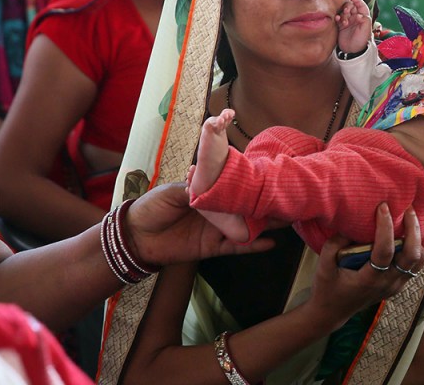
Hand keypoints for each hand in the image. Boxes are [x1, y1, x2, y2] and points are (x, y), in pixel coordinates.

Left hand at [125, 182, 273, 266]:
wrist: (135, 237)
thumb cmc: (152, 207)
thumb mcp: (173, 192)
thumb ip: (197, 188)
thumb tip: (216, 184)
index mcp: (208, 192)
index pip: (232, 185)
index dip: (248, 181)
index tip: (269, 175)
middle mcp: (216, 210)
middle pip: (244, 206)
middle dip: (264, 202)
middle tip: (288, 198)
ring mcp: (216, 229)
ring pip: (246, 226)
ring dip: (265, 223)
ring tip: (287, 218)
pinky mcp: (213, 247)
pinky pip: (237, 247)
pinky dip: (254, 245)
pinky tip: (271, 242)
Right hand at [308, 204, 423, 328]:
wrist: (331, 313)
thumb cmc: (326, 288)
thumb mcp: (324, 266)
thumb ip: (335, 245)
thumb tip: (351, 226)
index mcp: (369, 279)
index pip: (385, 250)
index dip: (386, 227)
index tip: (383, 207)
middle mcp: (387, 284)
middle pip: (412, 255)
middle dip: (413, 229)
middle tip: (407, 209)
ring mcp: (395, 286)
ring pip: (419, 261)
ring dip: (418, 239)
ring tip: (410, 219)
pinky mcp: (398, 286)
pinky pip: (416, 266)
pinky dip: (418, 249)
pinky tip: (410, 234)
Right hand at [335, 0, 371, 54]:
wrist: (353, 51)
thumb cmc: (361, 40)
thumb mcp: (366, 29)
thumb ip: (364, 19)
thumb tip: (358, 13)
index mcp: (363, 17)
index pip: (361, 5)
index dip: (358, 1)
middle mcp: (356, 18)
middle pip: (351, 6)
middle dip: (348, 6)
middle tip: (346, 11)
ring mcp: (348, 21)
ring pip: (343, 11)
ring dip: (342, 13)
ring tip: (343, 21)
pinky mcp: (341, 26)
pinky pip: (338, 18)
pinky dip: (337, 17)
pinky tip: (337, 19)